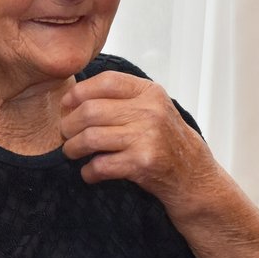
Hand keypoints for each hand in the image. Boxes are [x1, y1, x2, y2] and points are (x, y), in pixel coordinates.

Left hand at [59, 71, 225, 219]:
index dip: (79, 92)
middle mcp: (150, 111)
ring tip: (72, 152)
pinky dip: (88, 171)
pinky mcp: (142, 163)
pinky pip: (100, 165)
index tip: (66, 104)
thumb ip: (123, 96)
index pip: (106, 81)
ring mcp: (147, 137)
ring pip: (90, 138)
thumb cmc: (166, 139)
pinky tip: (89, 172)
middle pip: (90, 111)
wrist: (193, 175)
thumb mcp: (153, 107)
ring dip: (73, 148)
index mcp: (150, 92)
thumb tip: (76, 94)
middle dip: (69, 124)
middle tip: (66, 133)